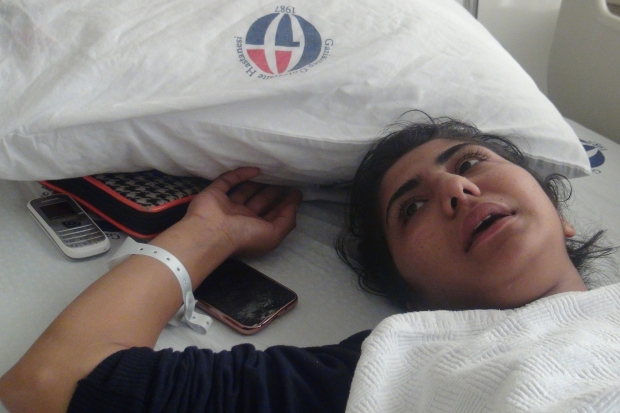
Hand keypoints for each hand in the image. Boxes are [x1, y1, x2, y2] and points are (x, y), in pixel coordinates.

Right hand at [184, 167, 302, 257]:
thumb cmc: (244, 235)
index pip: (272, 215)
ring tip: (273, 171)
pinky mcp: (215, 192)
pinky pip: (228, 180)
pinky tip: (256, 170)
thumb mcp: (274, 234)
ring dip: (258, 182)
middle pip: (260, 202)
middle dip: (273, 192)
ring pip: (246, 190)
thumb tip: (294, 204)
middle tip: (286, 178)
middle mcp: (242, 218)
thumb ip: (287, 220)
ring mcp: (227, 205)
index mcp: (255, 229)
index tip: (297, 192)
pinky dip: (241, 174)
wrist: (212, 231)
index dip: (285, 205)